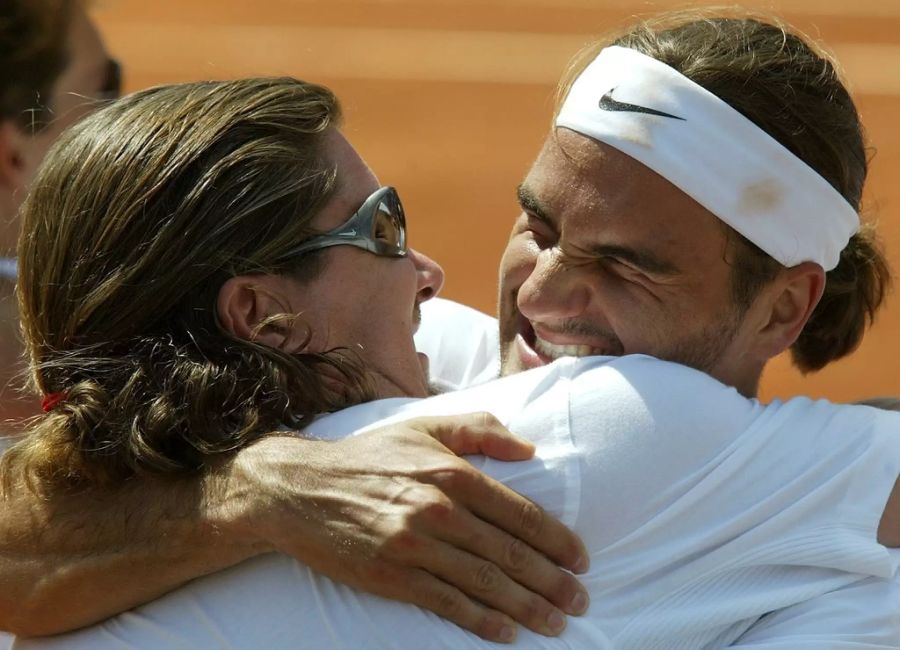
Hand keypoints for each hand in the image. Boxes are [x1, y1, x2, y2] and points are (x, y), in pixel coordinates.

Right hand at [226, 412, 589, 643]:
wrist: (300, 490)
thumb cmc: (367, 457)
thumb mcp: (422, 428)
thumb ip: (478, 430)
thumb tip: (529, 448)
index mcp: (451, 471)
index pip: (520, 512)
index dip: (557, 540)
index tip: (581, 560)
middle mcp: (438, 509)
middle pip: (510, 553)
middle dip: (552, 581)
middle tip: (580, 601)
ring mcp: (415, 545)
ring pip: (485, 582)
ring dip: (527, 607)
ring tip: (556, 623)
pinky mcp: (392, 575)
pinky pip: (446, 602)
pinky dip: (480, 620)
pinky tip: (505, 632)